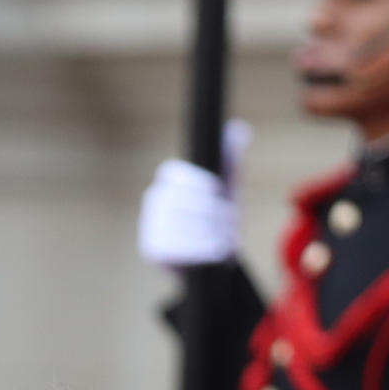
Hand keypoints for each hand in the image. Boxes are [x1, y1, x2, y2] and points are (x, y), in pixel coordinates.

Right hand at [137, 119, 250, 268]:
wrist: (211, 260)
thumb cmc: (219, 220)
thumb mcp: (228, 188)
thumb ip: (232, 160)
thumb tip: (238, 129)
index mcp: (168, 179)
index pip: (177, 173)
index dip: (201, 184)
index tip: (217, 192)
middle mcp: (153, 199)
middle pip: (190, 202)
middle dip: (218, 215)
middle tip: (229, 224)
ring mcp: (150, 225)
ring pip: (190, 225)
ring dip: (216, 235)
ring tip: (222, 240)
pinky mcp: (152, 249)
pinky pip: (183, 247)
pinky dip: (205, 250)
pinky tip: (212, 252)